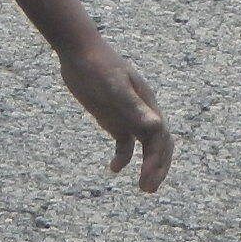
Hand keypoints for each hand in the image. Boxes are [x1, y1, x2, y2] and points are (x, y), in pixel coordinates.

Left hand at [55, 40, 172, 191]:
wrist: (79, 52)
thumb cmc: (98, 66)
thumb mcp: (115, 87)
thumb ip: (134, 107)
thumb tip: (157, 126)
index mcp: (148, 105)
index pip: (161, 138)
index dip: (158, 160)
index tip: (147, 178)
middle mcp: (142, 112)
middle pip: (158, 145)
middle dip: (157, 168)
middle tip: (148, 189)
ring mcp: (128, 116)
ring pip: (145, 146)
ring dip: (146, 167)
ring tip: (143, 188)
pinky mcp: (113, 119)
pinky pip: (124, 144)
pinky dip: (123, 158)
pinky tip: (114, 169)